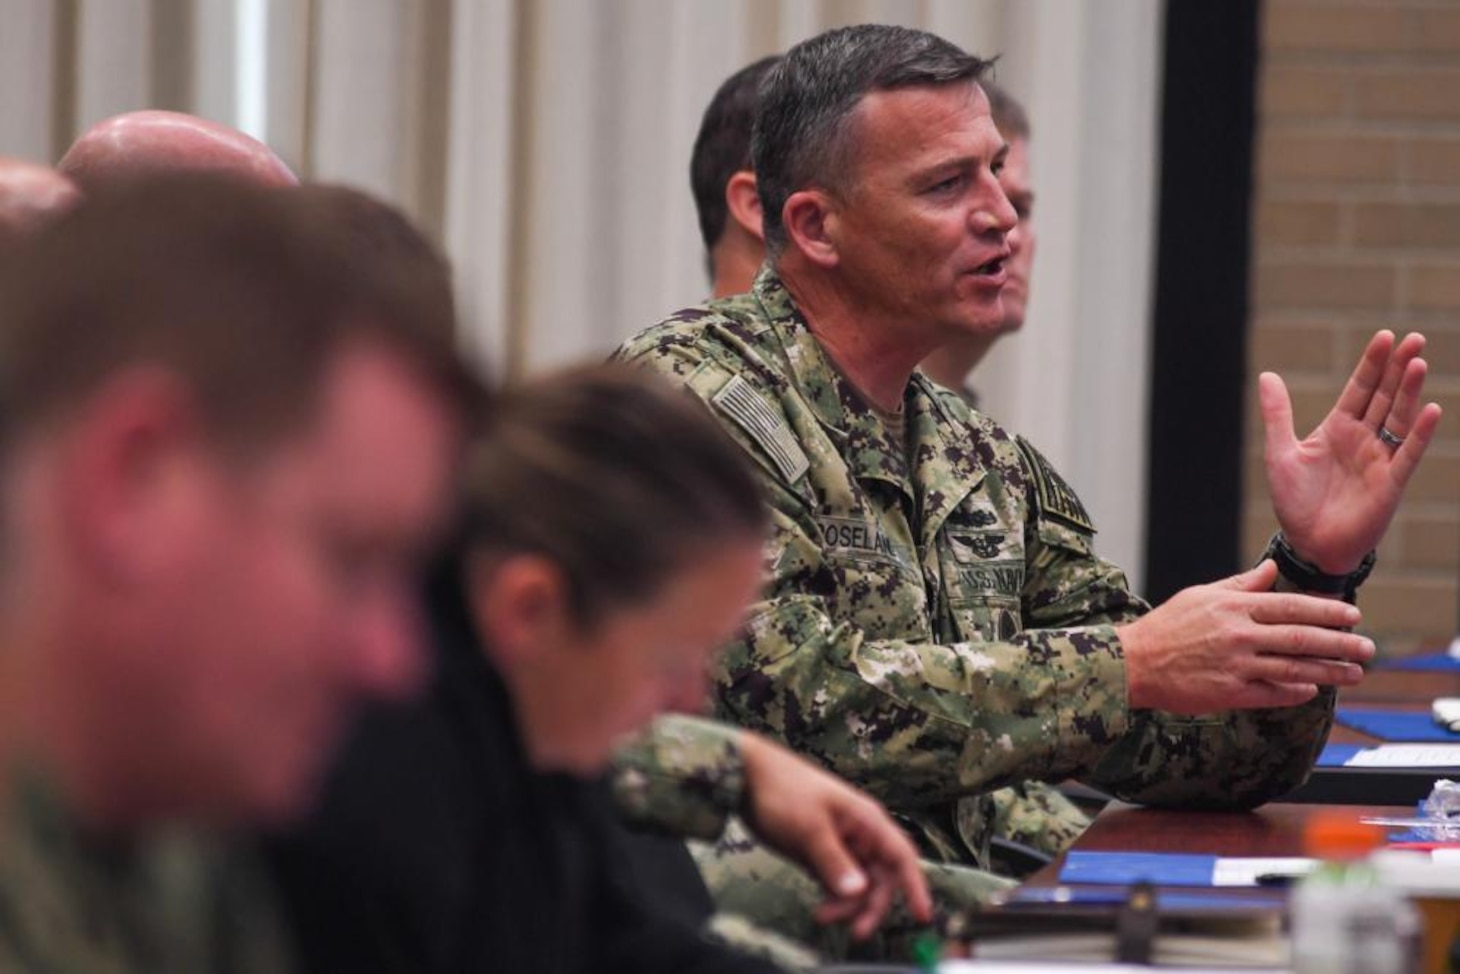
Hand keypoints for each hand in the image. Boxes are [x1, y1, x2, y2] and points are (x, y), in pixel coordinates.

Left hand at [736, 731, 931, 938]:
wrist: (745, 776)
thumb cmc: (782, 790)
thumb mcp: (809, 828)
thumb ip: (834, 861)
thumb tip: (858, 892)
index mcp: (866, 820)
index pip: (901, 856)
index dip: (914, 885)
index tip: (921, 914)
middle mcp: (860, 834)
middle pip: (881, 878)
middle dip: (871, 904)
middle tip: (855, 930)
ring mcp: (842, 844)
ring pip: (860, 884)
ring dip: (848, 904)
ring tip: (822, 915)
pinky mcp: (822, 854)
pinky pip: (839, 883)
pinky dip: (835, 898)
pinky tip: (821, 908)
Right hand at [1119, 561, 1373, 713]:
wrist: (1133, 662)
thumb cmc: (1166, 626)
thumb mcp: (1200, 595)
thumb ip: (1239, 584)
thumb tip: (1270, 569)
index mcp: (1233, 606)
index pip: (1291, 606)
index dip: (1326, 611)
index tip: (1352, 615)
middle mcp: (1238, 634)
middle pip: (1301, 638)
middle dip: (1340, 643)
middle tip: (1367, 648)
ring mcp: (1235, 665)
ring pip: (1294, 668)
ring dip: (1329, 671)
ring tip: (1354, 673)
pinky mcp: (1228, 692)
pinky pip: (1272, 693)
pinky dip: (1295, 691)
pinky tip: (1312, 690)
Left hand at [1261, 330, 1441, 572]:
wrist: (1308, 544)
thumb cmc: (1295, 502)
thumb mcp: (1281, 453)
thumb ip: (1278, 415)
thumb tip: (1267, 375)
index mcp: (1338, 428)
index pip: (1359, 389)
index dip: (1372, 364)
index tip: (1384, 336)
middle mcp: (1363, 439)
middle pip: (1385, 396)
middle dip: (1398, 368)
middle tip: (1414, 338)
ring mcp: (1379, 458)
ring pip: (1399, 418)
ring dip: (1410, 392)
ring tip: (1418, 363)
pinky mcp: (1390, 482)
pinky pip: (1408, 454)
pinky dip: (1419, 434)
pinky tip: (1431, 410)